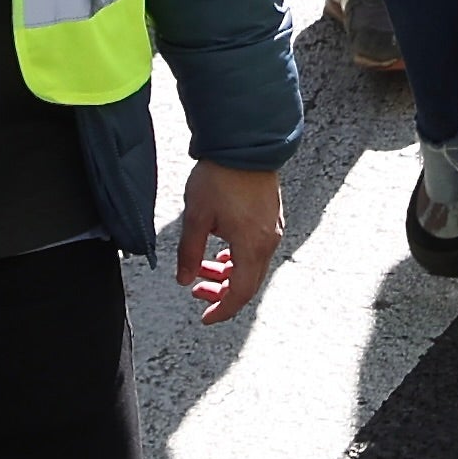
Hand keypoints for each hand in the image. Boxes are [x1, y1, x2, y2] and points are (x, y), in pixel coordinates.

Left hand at [177, 159, 284, 321]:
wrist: (245, 141)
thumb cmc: (221, 177)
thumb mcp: (196, 217)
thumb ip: (188, 253)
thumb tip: (183, 280)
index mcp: (252, 246)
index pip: (240, 293)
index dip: (222, 309)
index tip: (205, 317)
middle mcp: (268, 241)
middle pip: (248, 282)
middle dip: (222, 292)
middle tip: (198, 293)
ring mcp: (273, 227)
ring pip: (252, 264)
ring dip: (227, 272)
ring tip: (202, 267)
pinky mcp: (271, 215)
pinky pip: (257, 248)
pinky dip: (238, 257)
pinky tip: (221, 250)